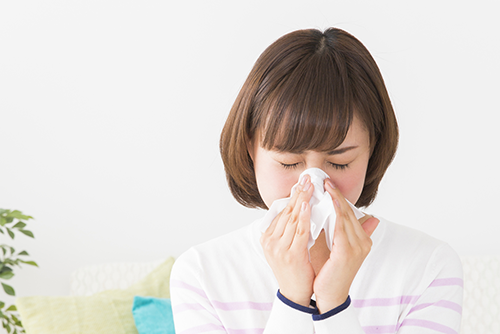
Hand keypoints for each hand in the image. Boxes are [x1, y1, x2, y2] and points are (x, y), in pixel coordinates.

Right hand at [260, 175, 315, 306]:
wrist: (295, 293)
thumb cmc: (294, 268)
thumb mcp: (288, 245)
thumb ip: (292, 228)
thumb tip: (301, 207)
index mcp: (268, 237)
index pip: (282, 211)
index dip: (293, 196)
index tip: (301, 182)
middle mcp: (270, 241)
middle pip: (286, 212)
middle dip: (298, 193)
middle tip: (307, 178)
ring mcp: (279, 248)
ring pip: (293, 219)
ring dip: (302, 200)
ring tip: (310, 186)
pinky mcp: (290, 255)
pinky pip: (299, 232)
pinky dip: (304, 217)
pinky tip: (308, 206)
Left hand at [313, 179, 378, 312]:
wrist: (329, 296)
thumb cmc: (328, 272)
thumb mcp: (332, 247)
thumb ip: (335, 230)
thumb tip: (330, 214)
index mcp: (361, 240)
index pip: (350, 213)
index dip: (339, 197)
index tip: (328, 184)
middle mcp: (363, 242)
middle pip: (349, 212)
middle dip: (337, 194)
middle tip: (325, 179)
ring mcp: (357, 248)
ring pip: (346, 217)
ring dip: (336, 199)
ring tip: (326, 185)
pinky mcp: (347, 253)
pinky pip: (342, 228)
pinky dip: (337, 213)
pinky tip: (331, 202)